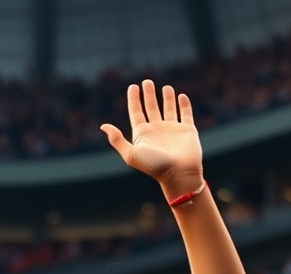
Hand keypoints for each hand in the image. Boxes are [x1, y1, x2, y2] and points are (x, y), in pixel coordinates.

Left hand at [102, 81, 202, 196]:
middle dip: (148, 95)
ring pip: (168, 109)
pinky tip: (181, 96)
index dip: (133, 99)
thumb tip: (103, 126)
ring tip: (165, 87)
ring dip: (167, 98)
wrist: (178, 174)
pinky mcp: (187, 130)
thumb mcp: (131, 154)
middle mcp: (157, 130)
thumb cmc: (154, 165)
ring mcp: (172, 129)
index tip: (133, 86)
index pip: (136, 112)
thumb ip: (117, 140)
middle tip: (146, 82)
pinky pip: (185, 114)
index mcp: (143, 134)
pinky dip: (184, 105)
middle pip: (150, 108)